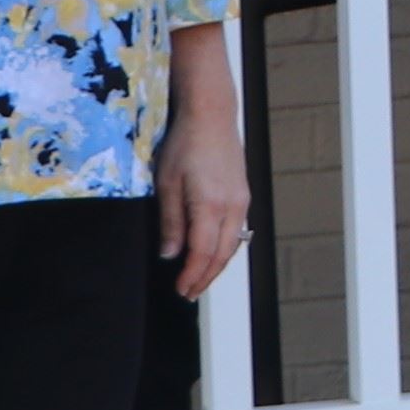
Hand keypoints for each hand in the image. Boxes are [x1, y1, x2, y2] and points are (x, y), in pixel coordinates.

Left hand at [165, 25, 253, 299]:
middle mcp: (232, 207)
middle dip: (205, 277)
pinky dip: (225, 248)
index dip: (192, 276)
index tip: (181, 290)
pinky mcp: (242, 194)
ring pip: (233, 244)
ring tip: (200, 279)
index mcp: (210, 206)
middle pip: (222, 254)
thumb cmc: (185, 144)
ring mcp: (241, 201)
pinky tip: (214, 252)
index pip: (202, 253)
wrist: (211, 116)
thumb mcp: (167, 183)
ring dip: (216, 265)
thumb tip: (170, 254)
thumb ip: (170, 222)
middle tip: (189, 293)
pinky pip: (237, 231)